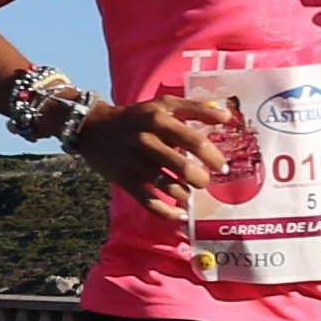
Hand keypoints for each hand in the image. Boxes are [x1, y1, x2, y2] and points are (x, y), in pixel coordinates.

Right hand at [75, 94, 232, 222]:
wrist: (94, 128)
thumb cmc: (137, 116)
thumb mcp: (163, 105)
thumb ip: (196, 108)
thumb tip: (227, 117)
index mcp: (159, 120)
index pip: (193, 140)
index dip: (212, 156)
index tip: (222, 166)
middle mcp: (147, 141)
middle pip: (183, 167)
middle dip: (201, 179)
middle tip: (206, 181)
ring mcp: (135, 163)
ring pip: (169, 188)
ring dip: (186, 194)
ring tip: (190, 192)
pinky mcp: (125, 181)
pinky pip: (150, 203)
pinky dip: (169, 214)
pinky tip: (182, 215)